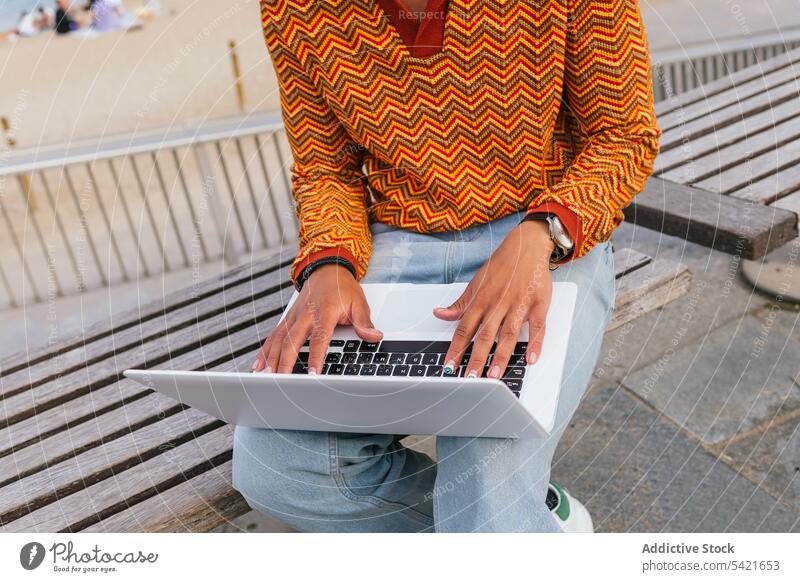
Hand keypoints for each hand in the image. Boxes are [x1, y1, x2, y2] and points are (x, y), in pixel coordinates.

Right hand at [251, 264, 382, 373]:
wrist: (326, 268)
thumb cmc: (342, 287)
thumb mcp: (359, 302)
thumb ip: (364, 322)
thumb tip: (374, 336)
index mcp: (324, 311)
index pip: (319, 337)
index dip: (315, 356)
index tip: (313, 373)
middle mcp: (306, 314)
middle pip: (292, 340)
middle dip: (285, 361)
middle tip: (282, 380)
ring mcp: (294, 316)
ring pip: (279, 339)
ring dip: (272, 358)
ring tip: (266, 376)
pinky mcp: (288, 318)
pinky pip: (274, 336)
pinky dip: (265, 351)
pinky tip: (259, 365)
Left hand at [433, 220, 553, 378]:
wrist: (527, 245)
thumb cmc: (502, 265)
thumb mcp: (476, 282)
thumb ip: (460, 303)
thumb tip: (439, 313)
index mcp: (481, 299)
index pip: (464, 329)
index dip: (455, 349)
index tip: (449, 366)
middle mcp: (498, 304)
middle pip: (484, 336)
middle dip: (476, 359)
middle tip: (469, 379)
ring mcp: (519, 304)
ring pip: (508, 335)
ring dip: (501, 357)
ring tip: (494, 376)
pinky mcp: (538, 304)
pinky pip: (537, 327)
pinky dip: (535, 343)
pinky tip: (531, 359)